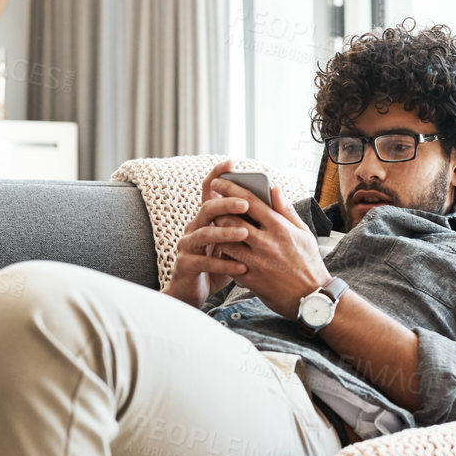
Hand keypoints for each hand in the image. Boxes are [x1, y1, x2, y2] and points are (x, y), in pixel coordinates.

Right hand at [163, 160, 256, 307]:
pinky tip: (242, 266)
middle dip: (226, 203)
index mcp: (207, 219)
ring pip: (204, 234)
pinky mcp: (186, 265)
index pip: (208, 192)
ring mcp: (188, 246)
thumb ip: (248, 223)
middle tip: (245, 203)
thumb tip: (269, 200)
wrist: (194, 293)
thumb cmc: (218, 266)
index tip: (229, 162)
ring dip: (225, 232)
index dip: (216, 175)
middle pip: (207, 208)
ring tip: (245, 233)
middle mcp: (194, 228)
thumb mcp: (235, 244)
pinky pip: (204, 262)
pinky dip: (224, 263)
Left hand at [209, 178, 331, 321]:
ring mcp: (256, 262)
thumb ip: (286, 210)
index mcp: (280, 228)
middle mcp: (266, 243)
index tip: (219, 181)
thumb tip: (274, 189)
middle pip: (231, 220)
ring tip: (215, 227)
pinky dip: (223, 253)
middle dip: (218, 210)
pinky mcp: (249, 279)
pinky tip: (223, 249)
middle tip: (213, 205)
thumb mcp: (304, 233)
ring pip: (225, 240)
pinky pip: (228, 262)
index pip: (250, 202)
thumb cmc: (309, 263)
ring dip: (217, 232)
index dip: (231, 188)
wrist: (311, 298)